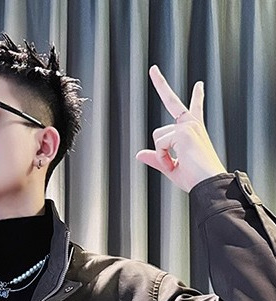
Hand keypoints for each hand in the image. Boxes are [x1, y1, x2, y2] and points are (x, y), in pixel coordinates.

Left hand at [136, 65, 225, 191]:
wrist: (208, 184)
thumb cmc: (196, 178)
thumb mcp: (171, 167)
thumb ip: (156, 158)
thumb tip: (139, 154)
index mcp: (194, 131)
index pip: (194, 108)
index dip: (197, 95)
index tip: (200, 83)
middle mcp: (192, 123)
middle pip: (170, 101)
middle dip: (160, 82)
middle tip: (153, 68)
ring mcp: (188, 125)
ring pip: (158, 135)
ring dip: (162, 155)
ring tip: (178, 164)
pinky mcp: (184, 131)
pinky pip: (160, 146)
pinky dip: (164, 159)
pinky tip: (178, 163)